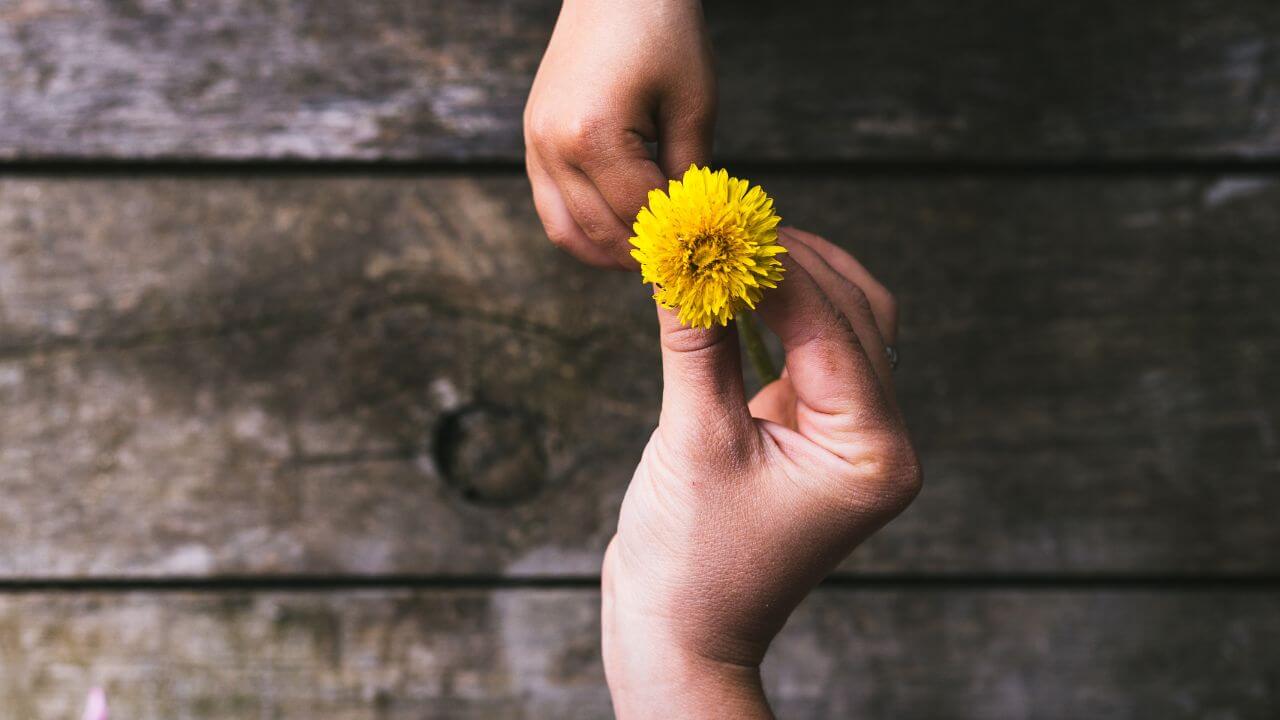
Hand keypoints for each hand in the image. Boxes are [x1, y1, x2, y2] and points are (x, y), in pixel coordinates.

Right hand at [524, 0, 715, 268]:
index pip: (640, 214)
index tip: (705, 256)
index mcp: (594, 136)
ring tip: (649, 258)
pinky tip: (620, 233)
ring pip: (567, 232)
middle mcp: (553, 146)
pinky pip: (552, 208)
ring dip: (609, 254)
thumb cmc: (663, 33)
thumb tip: (692, 229)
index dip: (676, 239)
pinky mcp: (532, 140)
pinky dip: (584, 230)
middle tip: (681, 267)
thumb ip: (690, 174)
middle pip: (601, 232)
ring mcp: (535, 144)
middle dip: (643, 255)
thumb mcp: (693, 104)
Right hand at [602, 229, 921, 717]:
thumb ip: (697, 338)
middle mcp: (881, 441)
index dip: (775, 264)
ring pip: (843, 324)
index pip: (830, 326)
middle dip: (791, 261)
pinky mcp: (820, 435)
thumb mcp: (692, 440)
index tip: (722, 216)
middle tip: (727, 217)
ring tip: (732, 239)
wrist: (683, 633)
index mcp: (873, 452)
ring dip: (792, 279)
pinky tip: (737, 284)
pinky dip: (779, 314)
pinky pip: (813, 352)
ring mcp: (855, 438)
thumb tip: (684, 250)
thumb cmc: (691, 560)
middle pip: (856, 313)